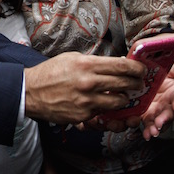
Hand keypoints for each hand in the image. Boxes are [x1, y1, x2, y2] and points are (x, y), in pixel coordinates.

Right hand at [24, 52, 146, 123]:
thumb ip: (94, 61)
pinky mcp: (83, 115)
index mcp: (87, 64)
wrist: (30, 92)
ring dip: (124, 98)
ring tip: (122, 94)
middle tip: (138, 83)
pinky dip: (106, 108)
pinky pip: (103, 112)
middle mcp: (89, 82)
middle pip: (125, 83)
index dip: (137, 68)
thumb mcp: (72, 58)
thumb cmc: (51, 72)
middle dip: (136, 83)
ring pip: (119, 101)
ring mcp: (87, 101)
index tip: (142, 69)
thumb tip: (115, 63)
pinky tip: (103, 103)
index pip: (122, 66)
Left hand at [139, 61, 173, 139]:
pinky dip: (148, 131)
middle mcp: (168, 104)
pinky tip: (146, 135)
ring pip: (159, 121)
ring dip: (156, 127)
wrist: (151, 79)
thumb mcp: (171, 70)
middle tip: (160, 122)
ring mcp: (159, 111)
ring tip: (153, 131)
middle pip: (169, 113)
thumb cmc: (163, 75)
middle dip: (165, 119)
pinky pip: (148, 124)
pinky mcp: (148, 115)